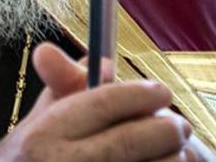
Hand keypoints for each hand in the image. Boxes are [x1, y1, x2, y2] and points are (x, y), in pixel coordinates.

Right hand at [0, 43, 204, 160]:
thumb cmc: (37, 160)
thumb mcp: (40, 122)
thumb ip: (69, 87)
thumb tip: (108, 64)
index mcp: (42, 135)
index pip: (102, 103)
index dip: (139, 93)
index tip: (160, 90)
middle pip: (132, 139)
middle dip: (166, 128)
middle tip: (178, 125)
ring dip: (172, 158)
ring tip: (171, 152)